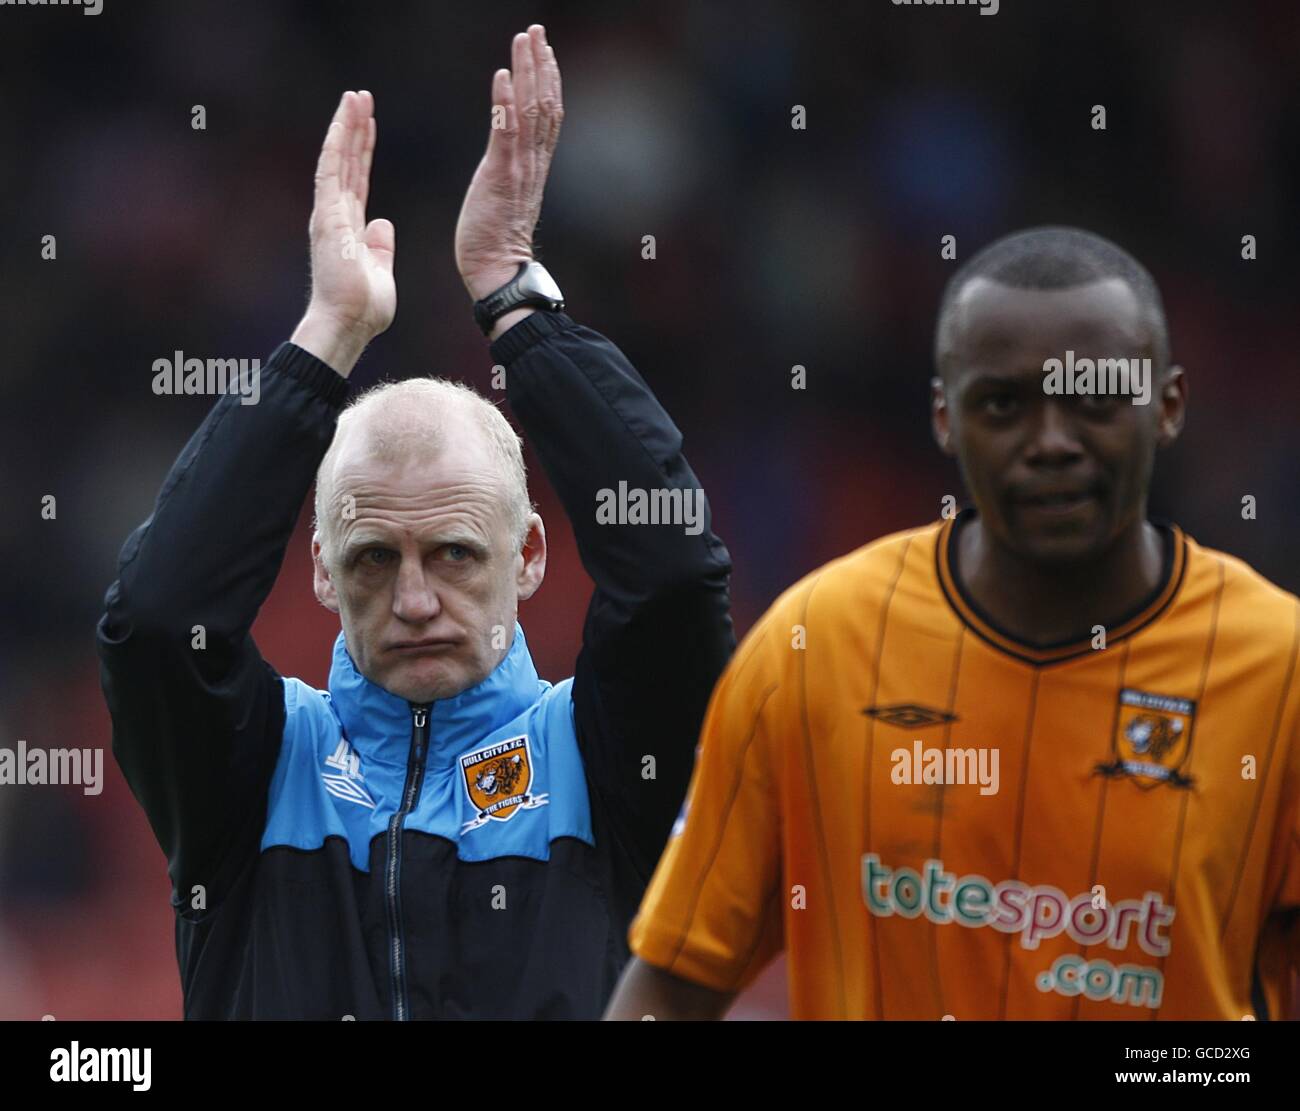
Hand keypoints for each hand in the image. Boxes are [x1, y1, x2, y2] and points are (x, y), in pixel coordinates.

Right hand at [292, 90, 395, 375]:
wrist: (349, 324)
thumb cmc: (364, 308)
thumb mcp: (381, 271)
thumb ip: (381, 247)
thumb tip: (382, 223)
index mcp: (349, 227)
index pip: (357, 179)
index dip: (363, 150)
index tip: (369, 124)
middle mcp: (335, 215)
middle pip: (346, 162)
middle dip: (354, 128)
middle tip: (361, 97)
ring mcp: (329, 213)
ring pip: (337, 158)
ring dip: (346, 126)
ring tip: (355, 96)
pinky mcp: (327, 215)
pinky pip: (330, 169)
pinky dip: (337, 142)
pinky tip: (344, 118)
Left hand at [455, 24, 562, 311]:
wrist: (498, 273)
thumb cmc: (495, 245)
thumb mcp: (505, 198)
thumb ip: (510, 174)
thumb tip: (508, 162)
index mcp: (533, 167)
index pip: (547, 116)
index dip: (549, 81)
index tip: (545, 50)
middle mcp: (532, 163)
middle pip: (544, 104)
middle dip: (542, 64)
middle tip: (537, 31)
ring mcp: (519, 169)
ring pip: (530, 112)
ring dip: (528, 72)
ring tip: (524, 39)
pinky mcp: (500, 177)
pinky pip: (505, 134)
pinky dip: (505, 104)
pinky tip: (502, 76)